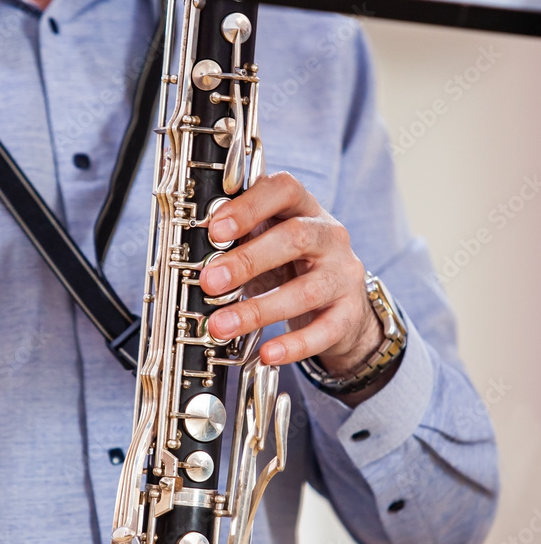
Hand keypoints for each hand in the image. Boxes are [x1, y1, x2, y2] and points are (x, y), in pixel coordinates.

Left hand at [200, 172, 383, 376]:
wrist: (340, 303)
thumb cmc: (291, 266)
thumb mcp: (265, 242)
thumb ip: (237, 238)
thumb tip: (194, 252)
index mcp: (304, 208)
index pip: (284, 189)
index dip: (249, 206)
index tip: (215, 229)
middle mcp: (330, 236)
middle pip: (295, 238)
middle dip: (248, 260)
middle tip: (209, 282)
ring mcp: (343, 275)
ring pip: (306, 290)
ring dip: (259, 310)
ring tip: (221, 326)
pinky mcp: (349, 313)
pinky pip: (324, 331)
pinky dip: (295, 346)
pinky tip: (268, 354)